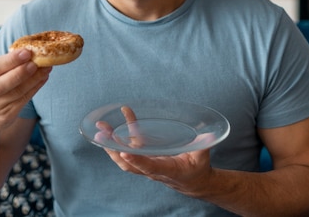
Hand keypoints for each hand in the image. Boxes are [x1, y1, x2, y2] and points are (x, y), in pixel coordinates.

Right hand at [0, 48, 51, 135]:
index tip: (27, 51)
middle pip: (3, 84)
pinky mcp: (7, 115)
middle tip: (36, 63)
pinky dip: (36, 87)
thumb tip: (31, 49)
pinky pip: (24, 99)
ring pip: (17, 92)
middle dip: (21, 72)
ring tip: (46, 68)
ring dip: (34, 79)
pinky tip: (44, 78)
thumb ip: (5, 64)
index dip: (11, 60)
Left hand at [95, 106, 213, 196]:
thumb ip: (203, 145)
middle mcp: (153, 169)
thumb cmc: (198, 168)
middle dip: (114, 149)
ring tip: (100, 130)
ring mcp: (146, 165)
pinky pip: (129, 149)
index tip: (126, 153)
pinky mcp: (145, 158)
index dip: (138, 161)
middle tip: (102, 135)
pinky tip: (114, 126)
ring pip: (124, 158)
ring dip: (111, 144)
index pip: (150, 167)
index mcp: (168, 170)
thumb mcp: (203, 157)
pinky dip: (120, 139)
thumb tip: (208, 134)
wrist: (193, 182)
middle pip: (128, 164)